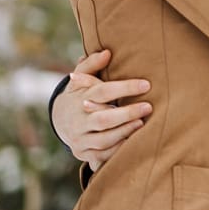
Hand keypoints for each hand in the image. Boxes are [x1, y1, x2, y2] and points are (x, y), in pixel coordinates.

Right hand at [52, 49, 151, 171]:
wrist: (60, 119)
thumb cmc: (79, 93)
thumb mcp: (80, 77)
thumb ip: (92, 64)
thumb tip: (107, 52)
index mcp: (80, 98)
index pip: (103, 91)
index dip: (125, 88)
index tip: (146, 85)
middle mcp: (78, 121)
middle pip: (103, 119)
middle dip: (127, 114)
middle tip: (148, 107)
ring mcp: (80, 139)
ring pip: (104, 140)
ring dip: (124, 132)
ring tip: (142, 124)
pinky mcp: (83, 153)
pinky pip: (102, 156)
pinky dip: (117, 150)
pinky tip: (133, 143)